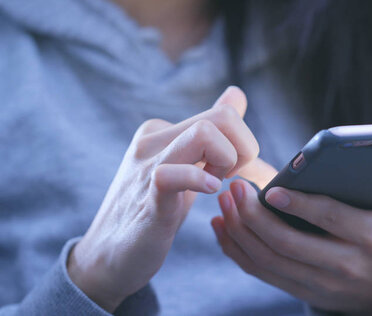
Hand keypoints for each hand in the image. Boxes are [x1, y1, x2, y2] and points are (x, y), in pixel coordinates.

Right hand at [67, 86, 258, 311]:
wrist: (111, 255)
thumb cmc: (155, 210)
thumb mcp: (186, 165)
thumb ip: (211, 132)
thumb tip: (236, 93)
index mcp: (163, 129)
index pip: (223, 114)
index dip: (244, 143)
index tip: (236, 171)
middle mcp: (153, 138)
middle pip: (222, 117)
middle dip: (245, 148)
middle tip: (231, 177)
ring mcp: (147, 165)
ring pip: (205, 133)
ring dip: (228, 160)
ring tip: (217, 183)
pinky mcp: (148, 196)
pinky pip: (175, 173)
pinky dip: (201, 180)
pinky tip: (209, 191)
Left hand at [212, 165, 371, 315]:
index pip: (331, 219)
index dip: (300, 204)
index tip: (271, 189)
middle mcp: (345, 266)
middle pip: (289, 244)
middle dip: (255, 216)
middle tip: (234, 188)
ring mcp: (319, 283)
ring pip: (269, 260)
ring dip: (241, 231)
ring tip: (224, 202)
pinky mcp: (300, 290)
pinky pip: (262, 273)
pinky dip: (237, 251)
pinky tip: (223, 226)